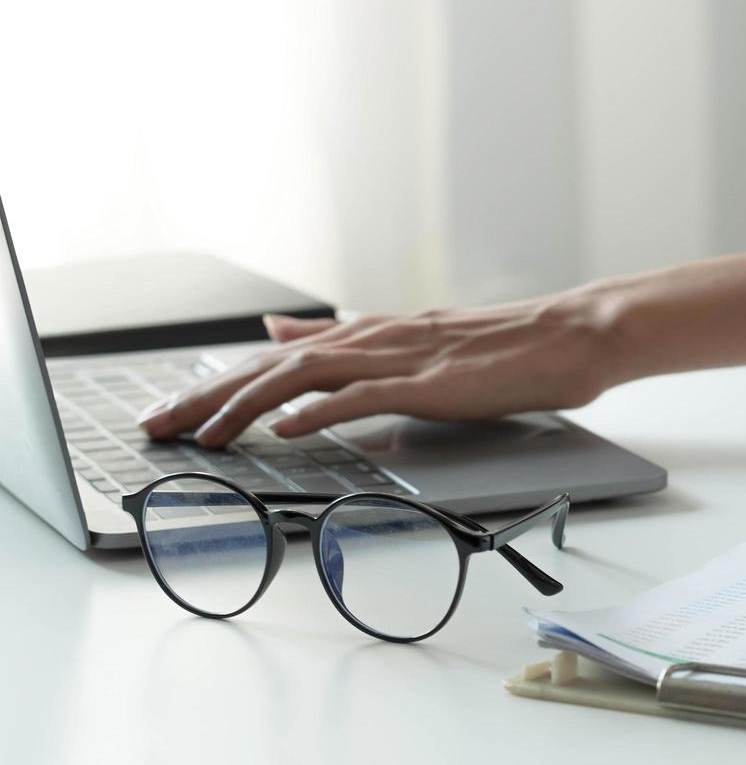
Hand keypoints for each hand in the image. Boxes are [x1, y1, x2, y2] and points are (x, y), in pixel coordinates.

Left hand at [140, 294, 617, 447]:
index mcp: (373, 332)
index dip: (215, 381)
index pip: (275, 356)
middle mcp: (377, 337)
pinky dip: (319, 410)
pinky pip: (364, 394)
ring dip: (246, 405)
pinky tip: (286, 429)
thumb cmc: (508, 346)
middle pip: (271, 364)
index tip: (170, 410)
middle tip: (155, 427)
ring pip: (305, 375)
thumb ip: (346, 337)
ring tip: (204, 435)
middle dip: (206, 394)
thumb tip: (280, 329)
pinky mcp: (432, 380)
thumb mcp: (414, 338)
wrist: (572, 334)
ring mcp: (403, 356)